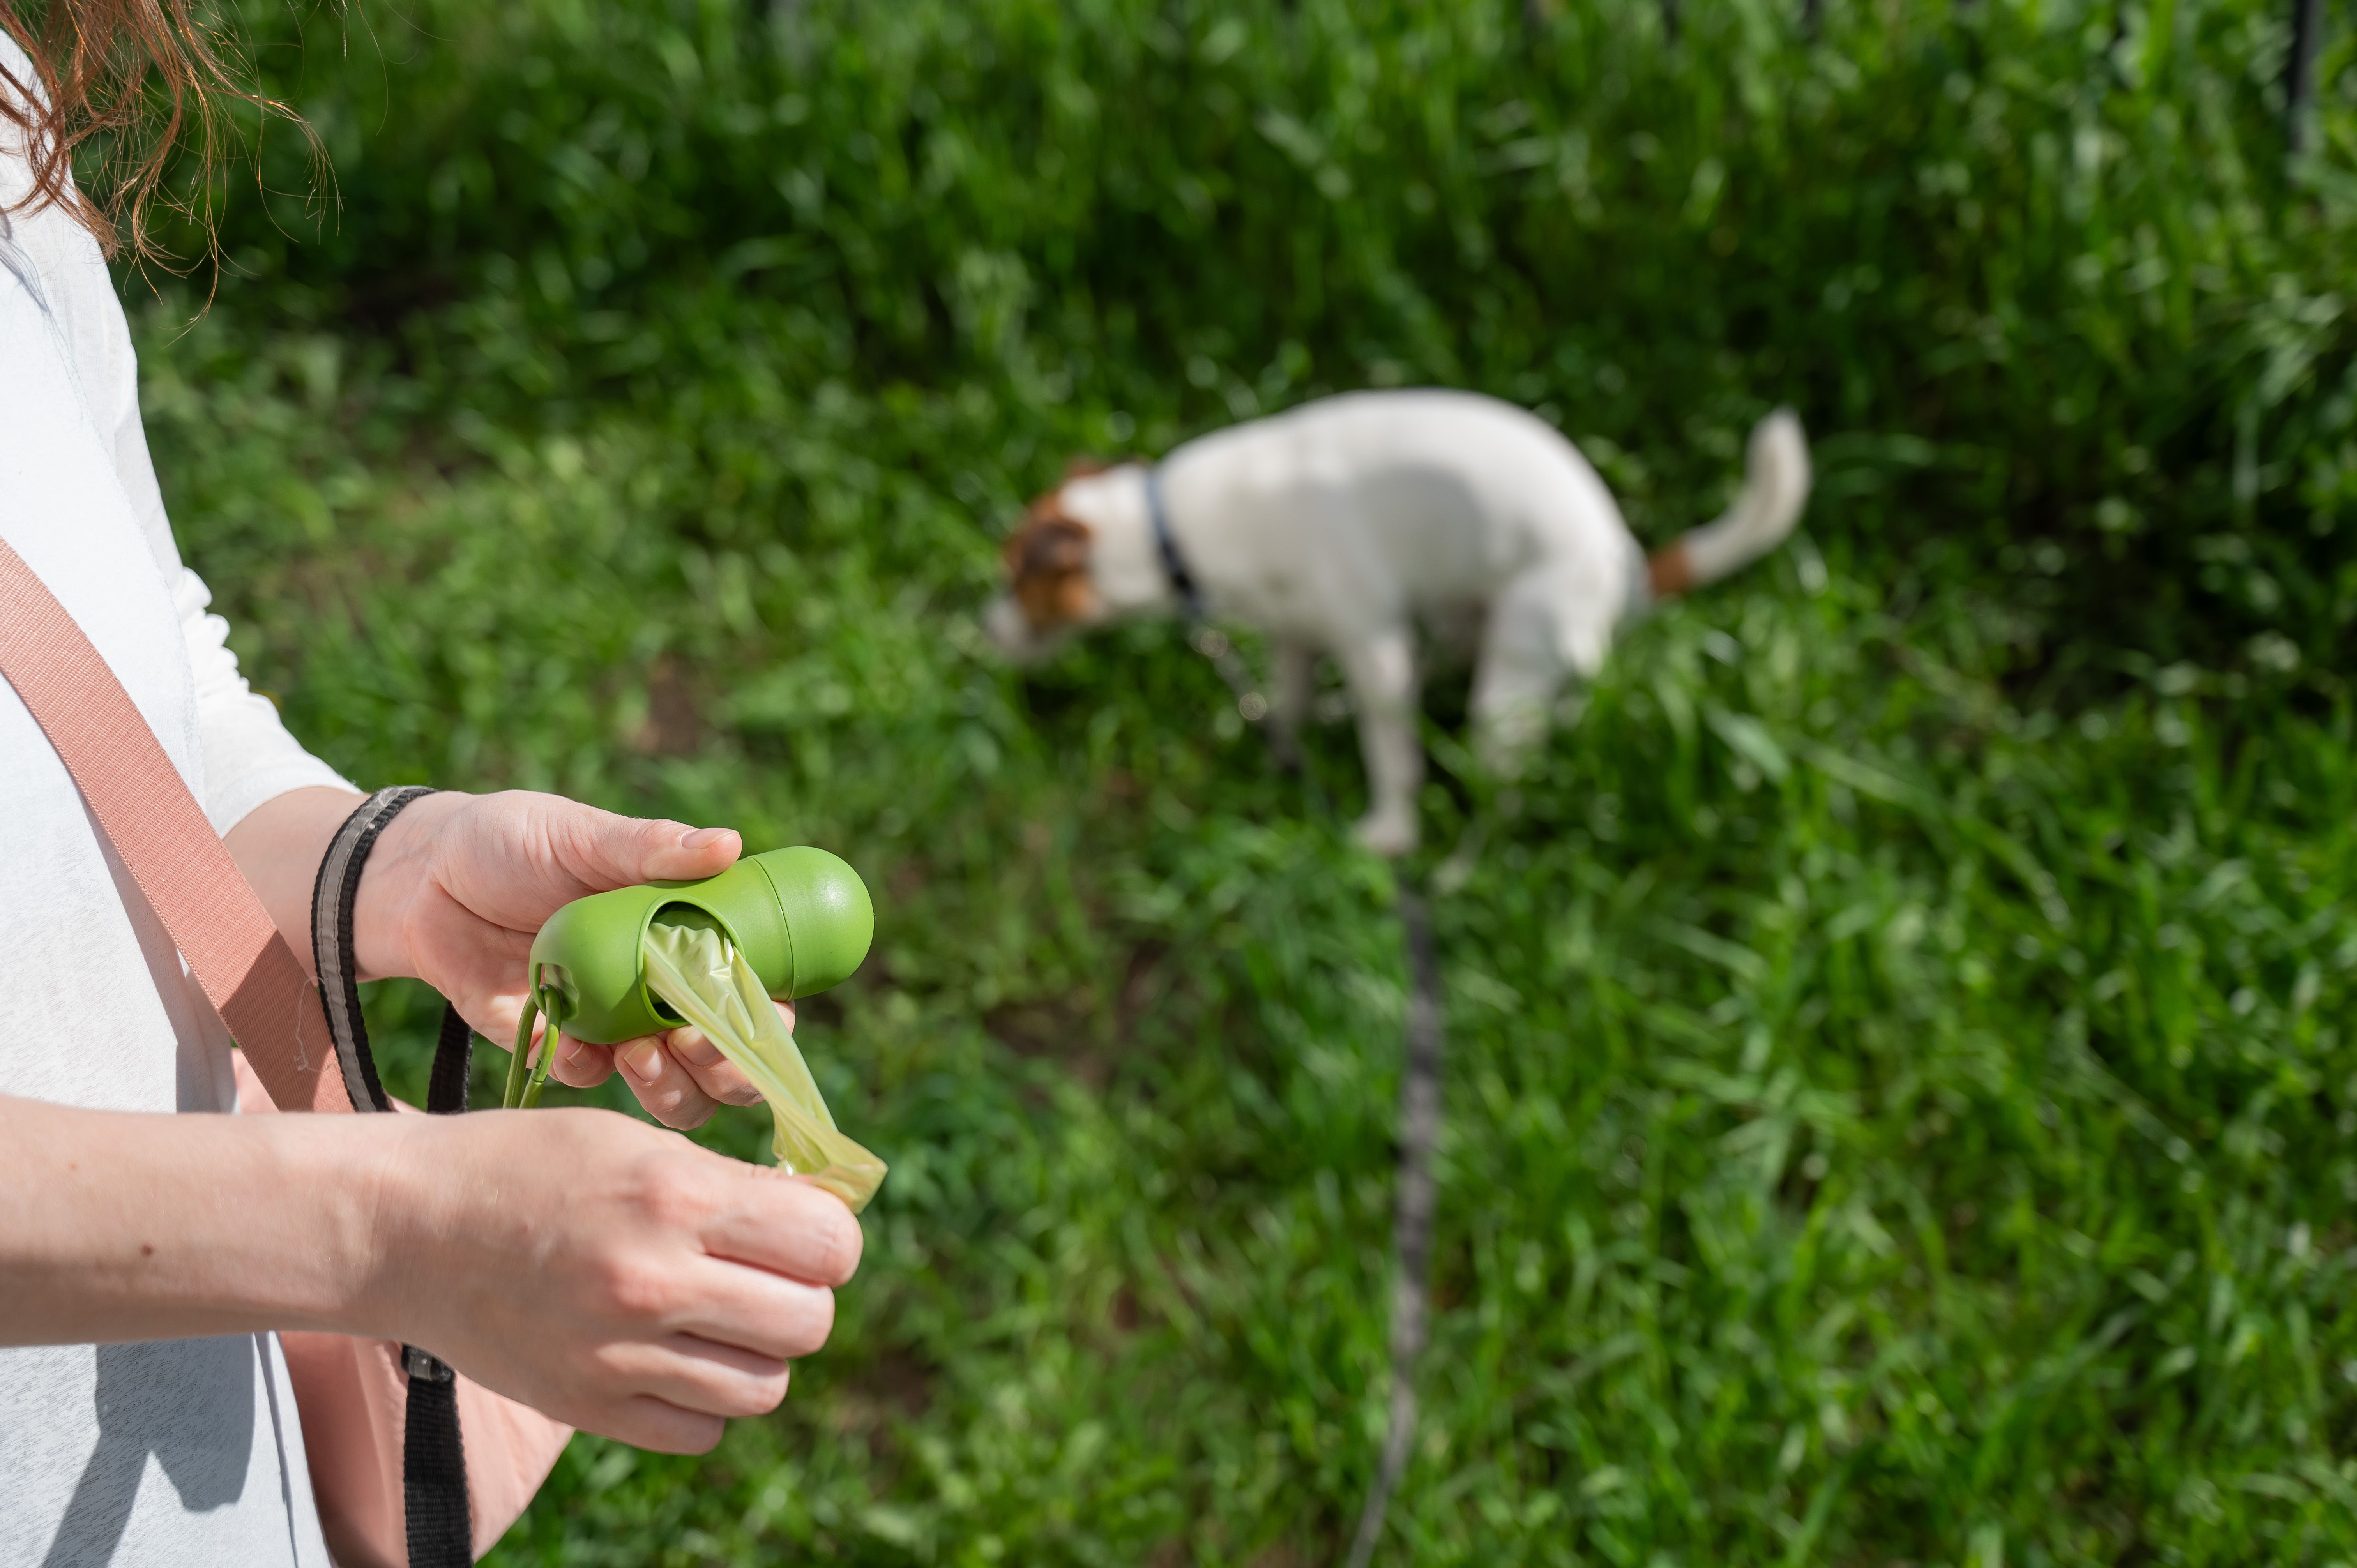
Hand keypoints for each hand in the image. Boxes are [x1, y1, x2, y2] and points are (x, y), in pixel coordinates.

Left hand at [354, 789, 768, 1126]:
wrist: (421, 876)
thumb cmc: (512, 841)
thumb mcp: (582, 836)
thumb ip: (651, 848)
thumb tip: (729, 844)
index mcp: (688, 937)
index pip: (756, 993)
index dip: (767, 1018)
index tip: (750, 1012)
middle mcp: (662, 990)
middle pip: (727, 1058)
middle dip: (729, 1070)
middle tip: (695, 1044)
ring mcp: (612, 1024)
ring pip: (672, 1089)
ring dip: (672, 1089)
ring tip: (641, 1060)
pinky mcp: (555, 1045)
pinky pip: (588, 1080)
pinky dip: (588, 1072)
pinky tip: (573, 1046)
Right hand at [366, 1105, 862, 1451]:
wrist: (407, 1227)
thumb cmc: (531, 1168)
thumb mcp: (638, 1144)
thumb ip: (731, 1188)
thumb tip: (824, 1222)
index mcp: (674, 1197)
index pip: (827, 1243)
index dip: (829, 1239)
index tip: (803, 1231)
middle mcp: (652, 1281)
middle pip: (809, 1322)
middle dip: (802, 1297)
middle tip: (762, 1276)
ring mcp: (618, 1354)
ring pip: (764, 1387)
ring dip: (757, 1355)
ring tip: (716, 1319)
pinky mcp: (586, 1405)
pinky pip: (702, 1431)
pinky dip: (704, 1403)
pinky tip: (674, 1358)